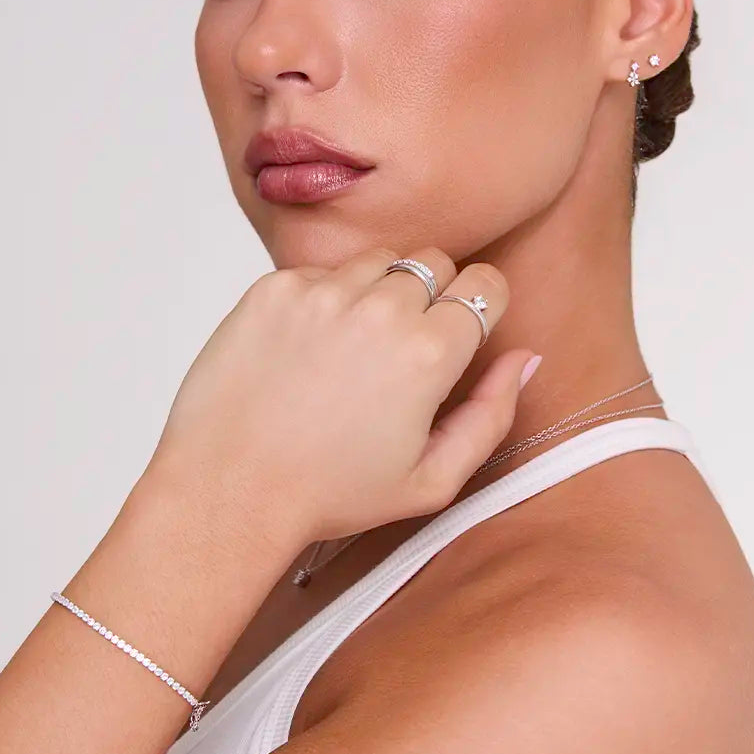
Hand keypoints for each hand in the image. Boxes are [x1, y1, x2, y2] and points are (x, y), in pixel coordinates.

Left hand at [145, 246, 536, 548]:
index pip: (486, 284)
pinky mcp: (274, 288)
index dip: (481, 303)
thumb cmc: (328, 492)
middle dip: (432, 297)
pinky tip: (309, 346)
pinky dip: (325, 297)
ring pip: (380, 261)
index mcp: (428, 354)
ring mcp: (321, 292)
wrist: (228, 490)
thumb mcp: (432, 479)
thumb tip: (525, 359)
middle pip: (435, 263)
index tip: (463, 325)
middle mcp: (379, 309)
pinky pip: (321, 271)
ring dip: (379, 291)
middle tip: (403, 347)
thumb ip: (492, 414)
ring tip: (354, 346)